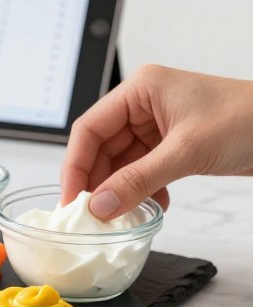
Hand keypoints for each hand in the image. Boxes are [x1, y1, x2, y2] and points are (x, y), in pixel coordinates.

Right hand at [61, 65, 252, 219]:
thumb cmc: (249, 119)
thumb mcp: (186, 152)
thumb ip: (138, 181)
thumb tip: (98, 206)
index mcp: (139, 91)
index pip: (89, 129)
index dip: (76, 165)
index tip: (72, 199)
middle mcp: (144, 105)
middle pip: (102, 148)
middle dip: (98, 182)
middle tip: (91, 215)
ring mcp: (158, 126)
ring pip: (122, 163)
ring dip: (121, 191)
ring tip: (120, 216)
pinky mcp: (173, 145)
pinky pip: (144, 171)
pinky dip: (143, 191)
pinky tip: (151, 207)